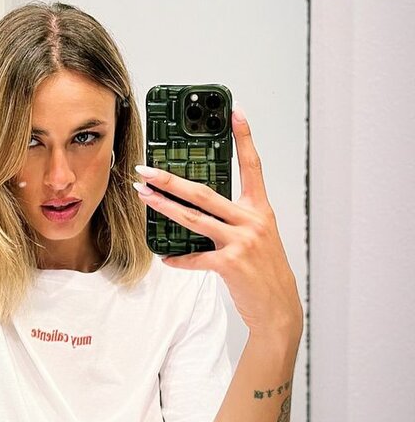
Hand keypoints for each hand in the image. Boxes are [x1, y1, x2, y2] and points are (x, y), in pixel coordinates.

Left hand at [133, 107, 302, 338]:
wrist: (279, 309)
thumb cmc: (265, 271)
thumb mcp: (259, 236)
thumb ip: (236, 218)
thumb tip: (201, 206)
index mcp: (260, 209)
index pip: (253, 166)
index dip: (244, 138)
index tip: (235, 113)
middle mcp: (252, 221)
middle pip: (204, 192)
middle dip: (171, 179)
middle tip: (147, 170)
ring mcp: (242, 242)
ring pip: (193, 219)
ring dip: (164, 207)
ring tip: (144, 197)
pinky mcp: (230, 264)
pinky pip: (195, 257)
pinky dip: (178, 258)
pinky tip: (166, 257)